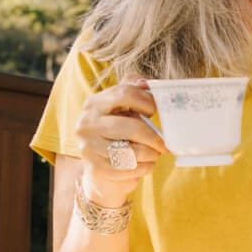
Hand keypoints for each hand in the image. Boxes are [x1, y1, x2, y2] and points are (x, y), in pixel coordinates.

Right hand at [73, 76, 167, 206]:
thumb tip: (147, 82)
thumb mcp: (123, 108)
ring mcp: (88, 147)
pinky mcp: (95, 168)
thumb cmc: (118, 133)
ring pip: (132, 152)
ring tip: (153, 153)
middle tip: (164, 143)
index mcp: (95, 103)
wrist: (101, 167)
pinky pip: (130, 169)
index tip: (155, 111)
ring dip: (150, 154)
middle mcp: (87, 123)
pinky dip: (144, 168)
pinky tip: (143, 165)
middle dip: (154, 137)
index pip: (125, 93)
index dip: (148, 102)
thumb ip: (134, 90)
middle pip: (132, 127)